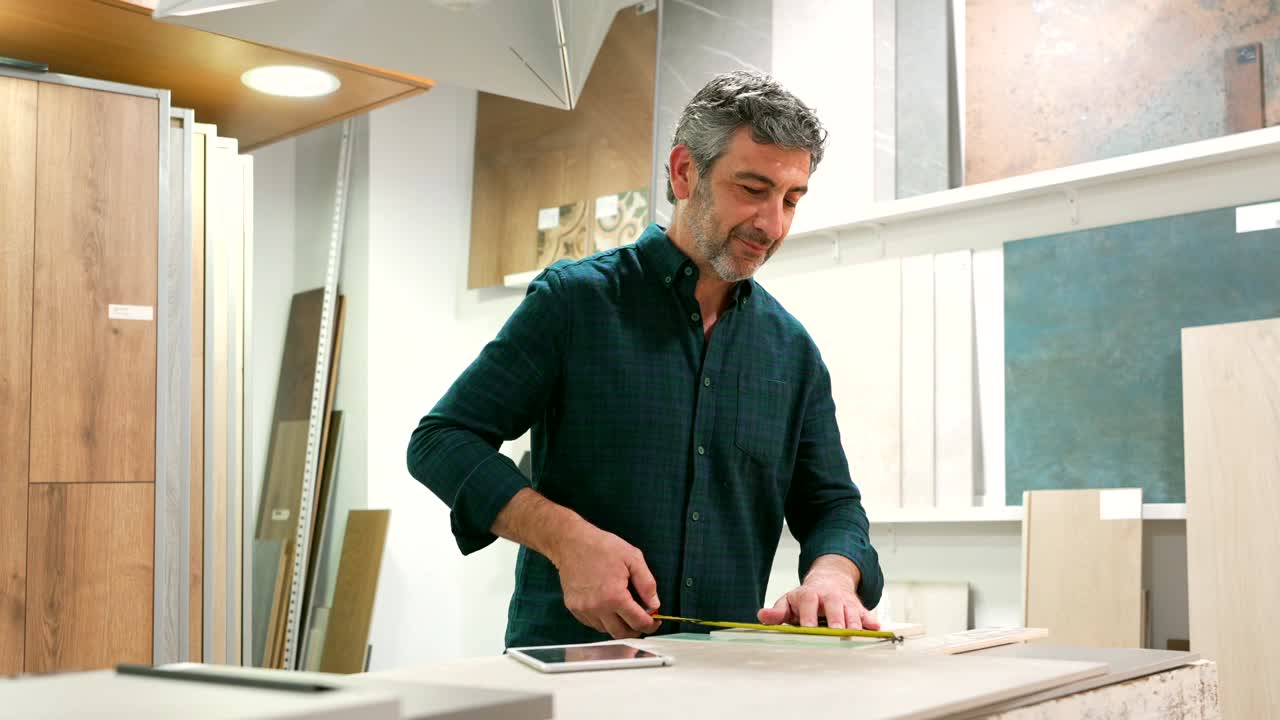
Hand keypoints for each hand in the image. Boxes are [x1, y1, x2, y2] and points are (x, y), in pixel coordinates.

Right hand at [551, 524, 661, 638]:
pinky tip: (608, 607)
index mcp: (614, 596)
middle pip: (621, 634)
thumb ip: (647, 583)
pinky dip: (603, 621)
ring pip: (606, 630)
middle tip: (642, 621)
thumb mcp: (633, 558)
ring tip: (624, 612)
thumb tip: (654, 604)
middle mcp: (598, 608)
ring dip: (618, 625)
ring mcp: (583, 609)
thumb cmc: (602, 547)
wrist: (571, 543)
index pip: (638, 622)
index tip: (655, 622)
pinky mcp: (573, 608)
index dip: (651, 625)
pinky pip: (592, 624)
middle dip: (636, 630)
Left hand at [757, 555, 879, 629]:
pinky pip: (867, 615)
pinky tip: (876, 629)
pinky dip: (871, 622)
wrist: (829, 579)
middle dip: (835, 621)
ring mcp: (845, 602)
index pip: (809, 603)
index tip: (808, 630)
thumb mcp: (789, 601)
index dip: (809, 616)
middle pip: (834, 607)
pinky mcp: (858, 608)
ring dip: (854, 624)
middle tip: (836, 635)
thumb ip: (777, 612)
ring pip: (852, 612)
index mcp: (810, 594)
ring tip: (854, 637)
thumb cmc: (806, 597)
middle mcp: (829, 596)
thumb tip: (762, 615)